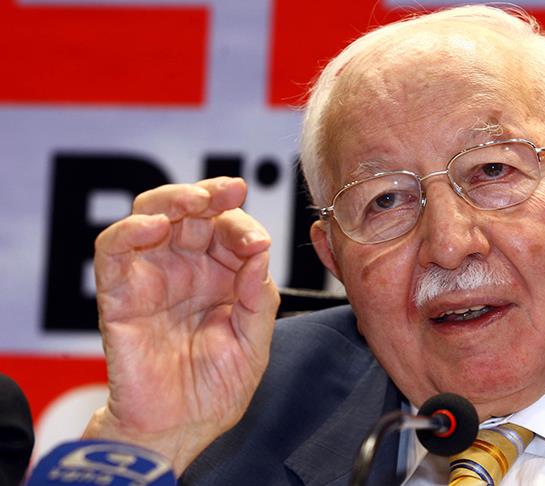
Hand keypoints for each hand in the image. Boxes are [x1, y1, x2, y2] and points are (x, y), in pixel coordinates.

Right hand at [83, 177, 279, 472]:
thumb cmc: (215, 388)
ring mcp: (152, 276)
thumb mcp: (253, 345)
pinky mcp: (119, 293)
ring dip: (172, 200)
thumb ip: (257, 301)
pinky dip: (130, 231)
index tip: (257, 243)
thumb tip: (260, 255)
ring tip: (195, 200)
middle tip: (230, 192)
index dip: (243, 226)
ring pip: (151, 214)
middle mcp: (187, 268)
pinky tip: (155, 228)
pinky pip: (114, 250)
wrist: (177, 427)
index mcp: (222, 275)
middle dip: (211, 195)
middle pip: (191, 211)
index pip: (230, 231)